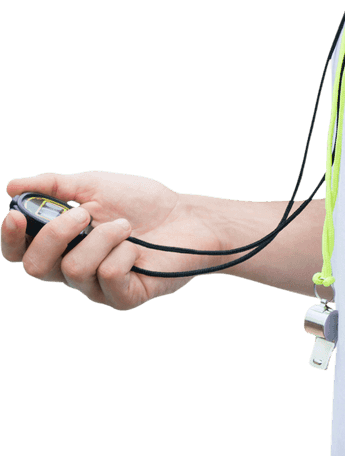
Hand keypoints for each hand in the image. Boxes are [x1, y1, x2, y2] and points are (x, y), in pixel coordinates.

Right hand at [2, 170, 220, 310]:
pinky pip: (107, 279)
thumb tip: (12, 186)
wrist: (188, 216)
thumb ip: (57, 186)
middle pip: (37, 268)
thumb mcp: (97, 185)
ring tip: (127, 226)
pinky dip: (123, 254)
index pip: (21, 251)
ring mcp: (97, 287)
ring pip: (74, 270)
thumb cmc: (143, 202)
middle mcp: (74, 268)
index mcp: (63, 242)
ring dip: (103, 238)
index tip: (15, 215)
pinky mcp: (123, 298)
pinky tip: (137, 249)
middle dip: (56, 236)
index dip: (10, 239)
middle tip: (85, 213)